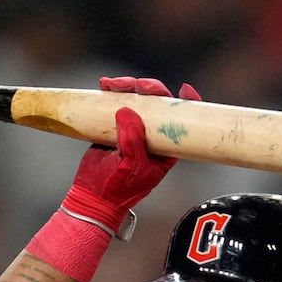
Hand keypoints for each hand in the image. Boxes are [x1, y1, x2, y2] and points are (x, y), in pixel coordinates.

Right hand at [62, 77, 201, 232]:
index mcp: (166, 148)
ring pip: (137, 100)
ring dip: (128, 87)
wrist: (94, 195)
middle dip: (150, 89)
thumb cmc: (118, 189)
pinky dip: (111, 92)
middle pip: (158, 103)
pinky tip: (105, 86)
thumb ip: (132, 142)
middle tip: (138, 86)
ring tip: (114, 86)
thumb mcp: (132, 168)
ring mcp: (134, 129)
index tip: (185, 90)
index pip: (183, 122)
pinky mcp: (116, 125)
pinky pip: (116, 103)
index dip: (187, 103)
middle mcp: (153, 135)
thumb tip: (128, 112)